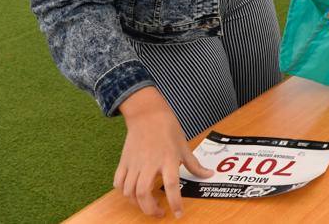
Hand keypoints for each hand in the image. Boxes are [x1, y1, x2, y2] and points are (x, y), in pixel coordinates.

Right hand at [114, 87, 212, 217]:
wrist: (147, 114)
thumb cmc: (168, 129)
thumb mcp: (184, 147)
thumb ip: (195, 165)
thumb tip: (209, 175)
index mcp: (168, 159)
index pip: (171, 186)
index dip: (175, 202)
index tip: (178, 213)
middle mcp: (149, 163)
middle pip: (144, 194)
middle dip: (150, 209)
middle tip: (159, 213)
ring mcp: (134, 163)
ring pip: (129, 191)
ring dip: (137, 203)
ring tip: (147, 204)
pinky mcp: (124, 161)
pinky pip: (118, 182)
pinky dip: (123, 192)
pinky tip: (132, 193)